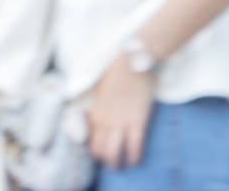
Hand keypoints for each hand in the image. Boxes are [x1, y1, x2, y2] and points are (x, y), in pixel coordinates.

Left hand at [87, 54, 155, 169]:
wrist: (134, 62)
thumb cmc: (117, 71)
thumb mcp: (100, 89)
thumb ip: (99, 104)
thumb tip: (99, 115)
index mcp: (95, 111)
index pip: (90, 137)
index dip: (94, 147)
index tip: (100, 151)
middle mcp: (104, 120)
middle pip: (100, 149)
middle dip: (104, 159)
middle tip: (111, 163)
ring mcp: (121, 122)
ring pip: (115, 151)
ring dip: (117, 162)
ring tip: (122, 166)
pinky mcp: (138, 122)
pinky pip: (135, 146)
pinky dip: (134, 156)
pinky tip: (135, 162)